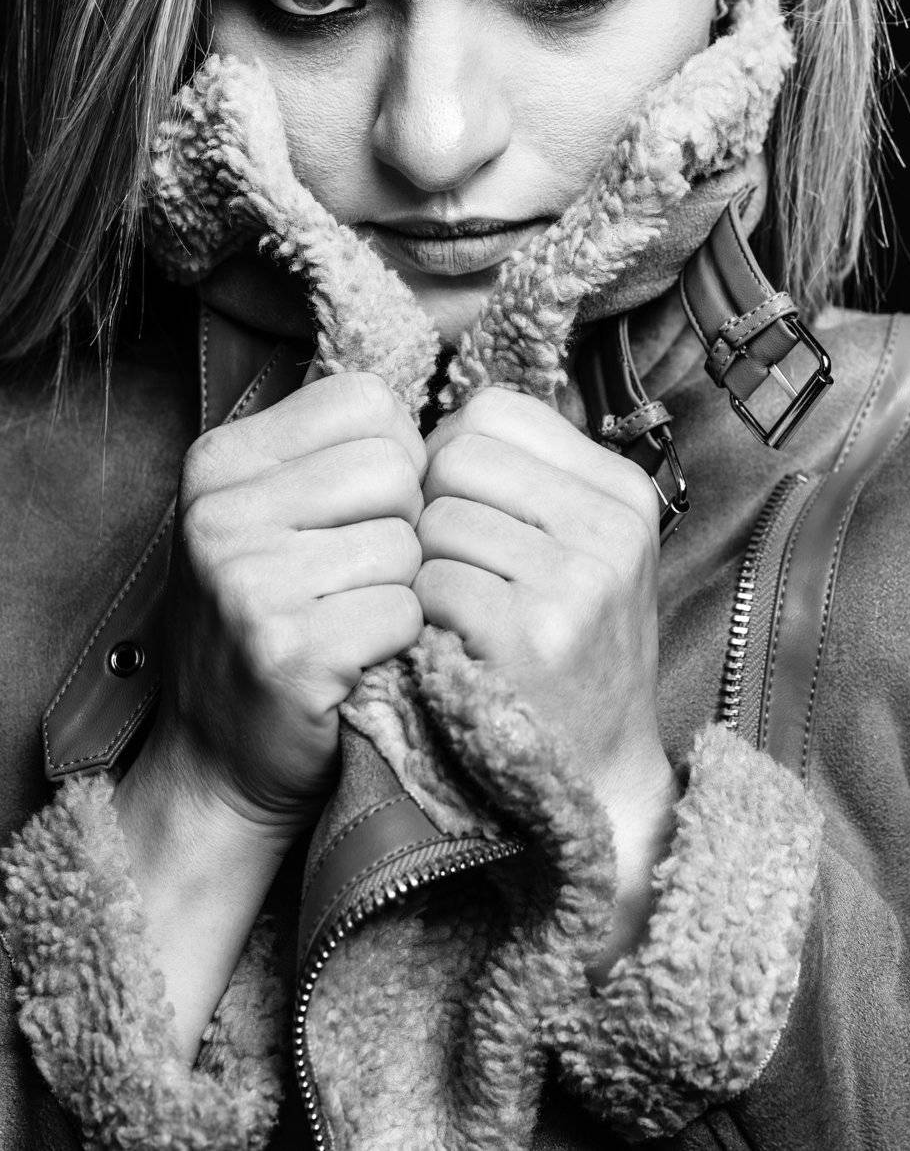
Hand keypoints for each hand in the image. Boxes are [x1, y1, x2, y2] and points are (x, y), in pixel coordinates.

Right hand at [131, 370, 425, 841]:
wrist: (218, 760)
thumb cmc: (265, 624)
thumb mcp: (267, 517)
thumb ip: (332, 453)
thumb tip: (440, 413)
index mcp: (220, 461)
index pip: (367, 400)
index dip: (396, 453)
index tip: (367, 507)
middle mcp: (220, 513)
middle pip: (395, 469)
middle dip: (405, 524)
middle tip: (362, 575)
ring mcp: (246, 583)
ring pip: (406, 545)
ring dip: (402, 589)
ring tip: (352, 618)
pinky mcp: (286, 652)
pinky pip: (403, 613)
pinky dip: (399, 641)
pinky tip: (357, 659)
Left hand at [414, 387, 676, 962]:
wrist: (595, 779)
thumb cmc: (566, 654)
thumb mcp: (577, 551)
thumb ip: (522, 481)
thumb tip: (427, 426)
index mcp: (621, 490)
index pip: (490, 412)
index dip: (450, 459)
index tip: (463, 516)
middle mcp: (611, 524)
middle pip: (454, 455)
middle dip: (431, 510)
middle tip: (453, 570)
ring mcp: (578, 578)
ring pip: (436, 519)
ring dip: (425, 569)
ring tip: (459, 615)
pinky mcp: (532, 634)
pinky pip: (430, 583)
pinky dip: (422, 619)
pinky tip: (454, 647)